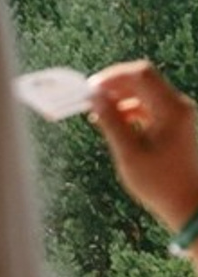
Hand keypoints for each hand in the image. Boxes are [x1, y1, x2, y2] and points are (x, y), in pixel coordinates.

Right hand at [88, 62, 197, 232]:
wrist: (187, 201)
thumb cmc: (158, 182)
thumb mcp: (129, 153)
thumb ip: (111, 122)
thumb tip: (94, 98)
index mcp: (171, 108)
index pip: (141, 74)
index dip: (113, 76)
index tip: (89, 89)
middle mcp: (178, 105)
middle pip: (144, 80)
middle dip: (115, 85)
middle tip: (88, 99)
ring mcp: (178, 113)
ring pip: (145, 92)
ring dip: (120, 98)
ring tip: (96, 113)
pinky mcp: (174, 123)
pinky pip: (149, 106)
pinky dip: (129, 109)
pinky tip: (112, 122)